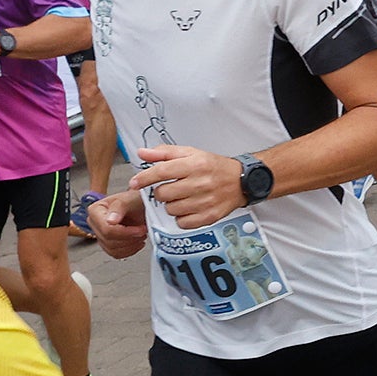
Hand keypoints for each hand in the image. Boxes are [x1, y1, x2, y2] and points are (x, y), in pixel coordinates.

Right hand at [88, 189, 151, 259]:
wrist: (140, 206)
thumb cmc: (134, 200)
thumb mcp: (129, 198)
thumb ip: (119, 207)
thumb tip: (110, 220)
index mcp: (96, 210)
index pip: (106, 229)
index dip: (125, 232)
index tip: (139, 229)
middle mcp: (95, 223)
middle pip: (109, 240)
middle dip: (130, 238)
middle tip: (142, 231)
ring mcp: (101, 235)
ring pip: (112, 249)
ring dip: (131, 245)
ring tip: (140, 235)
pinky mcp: (107, 244)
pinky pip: (116, 254)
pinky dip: (130, 250)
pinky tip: (137, 241)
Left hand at [131, 147, 245, 227]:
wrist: (241, 181)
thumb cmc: (213, 167)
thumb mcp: (190, 153)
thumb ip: (164, 153)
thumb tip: (142, 153)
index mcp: (194, 164)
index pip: (162, 171)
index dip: (144, 178)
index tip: (135, 183)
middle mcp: (200, 183)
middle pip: (164, 193)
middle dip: (162, 192)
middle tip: (171, 188)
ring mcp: (205, 201)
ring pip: (171, 209)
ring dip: (171, 205)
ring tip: (182, 198)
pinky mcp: (209, 216)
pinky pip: (182, 222)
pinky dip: (181, 217)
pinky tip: (188, 208)